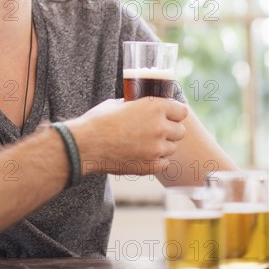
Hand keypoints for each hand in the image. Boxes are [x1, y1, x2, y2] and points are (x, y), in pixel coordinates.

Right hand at [68, 97, 186, 175]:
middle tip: (157, 131)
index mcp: (155, 107)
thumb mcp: (119, 104)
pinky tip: (144, 155)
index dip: (175, 113)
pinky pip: (164, 163)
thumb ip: (136, 105)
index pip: (182, 111)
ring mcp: (157, 148)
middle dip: (171, 130)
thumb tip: (139, 106)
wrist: (86, 145)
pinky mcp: (151, 165)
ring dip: (164, 146)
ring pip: (173, 148)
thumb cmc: (99, 121)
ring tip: (147, 144)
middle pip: (180, 131)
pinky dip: (157, 160)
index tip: (170, 116)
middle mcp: (160, 127)